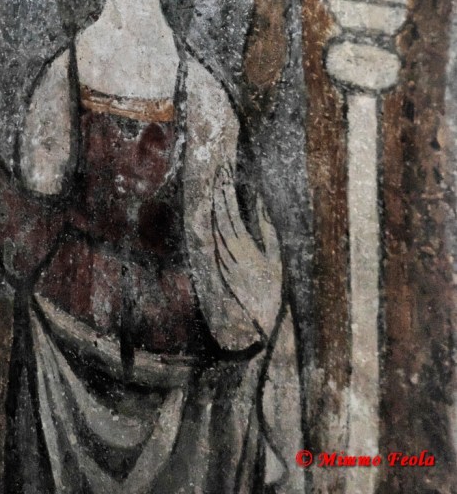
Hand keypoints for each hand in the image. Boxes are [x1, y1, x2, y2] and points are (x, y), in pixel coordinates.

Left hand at [212, 165, 282, 340]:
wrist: (267, 318)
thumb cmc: (278, 285)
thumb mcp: (277, 255)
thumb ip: (267, 228)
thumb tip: (260, 204)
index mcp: (245, 247)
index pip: (232, 214)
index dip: (227, 195)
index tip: (225, 176)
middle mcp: (231, 253)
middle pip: (220, 218)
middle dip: (219, 196)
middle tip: (219, 175)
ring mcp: (224, 262)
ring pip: (215, 230)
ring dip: (216, 209)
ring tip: (216, 189)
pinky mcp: (223, 270)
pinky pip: (215, 243)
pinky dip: (215, 226)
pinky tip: (215, 216)